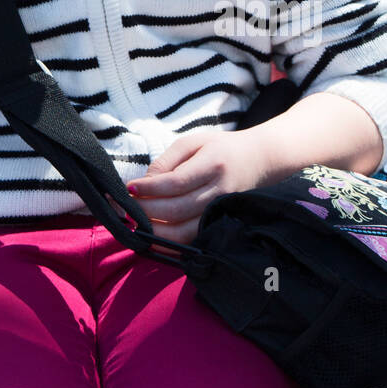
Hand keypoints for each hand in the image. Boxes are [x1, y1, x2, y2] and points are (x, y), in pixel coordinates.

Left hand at [128, 128, 270, 243]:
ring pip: (185, 231)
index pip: (175, 183)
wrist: (259, 160)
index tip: (130, 188)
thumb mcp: (192, 142)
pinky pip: (194, 240)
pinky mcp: (221, 224)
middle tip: (127, 208)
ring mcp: (222, 211)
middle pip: (177, 209)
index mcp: (212, 165)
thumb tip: (144, 183)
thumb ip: (166, 161)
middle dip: (147, 211)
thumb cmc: (219, 148)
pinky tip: (155, 239)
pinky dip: (173, 244)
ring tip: (137, 224)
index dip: (150, 189)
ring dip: (156, 232)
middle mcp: (219, 191)